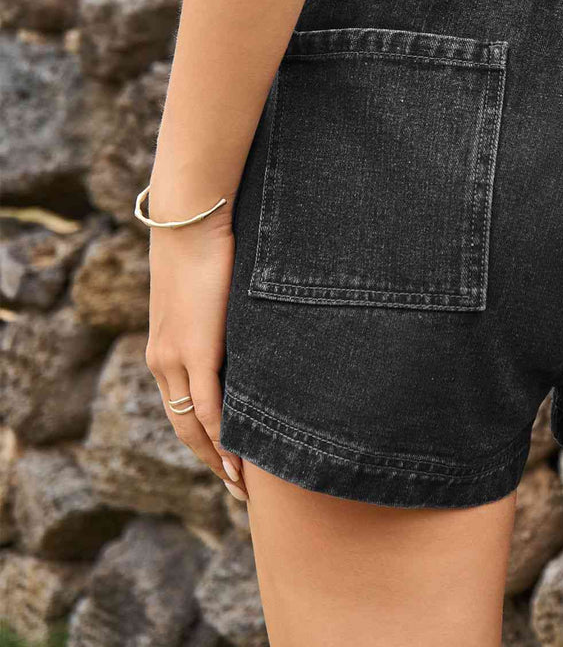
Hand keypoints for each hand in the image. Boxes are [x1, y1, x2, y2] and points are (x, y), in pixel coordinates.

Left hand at [144, 195, 247, 502]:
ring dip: (218, 459)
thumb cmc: (207, 247)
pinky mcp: (195, 350)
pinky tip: (240, 458)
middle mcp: (162, 362)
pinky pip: (207, 406)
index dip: (204, 441)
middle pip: (183, 429)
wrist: (190, 221)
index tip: (227, 463)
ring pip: (192, 426)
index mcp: (164, 351)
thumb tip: (254, 328)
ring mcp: (175, 358)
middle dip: (211, 462)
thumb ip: (226, 319)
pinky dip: (223, 436)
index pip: (181, 411)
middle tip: (239, 487)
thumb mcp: (213, 294)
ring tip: (243, 484)